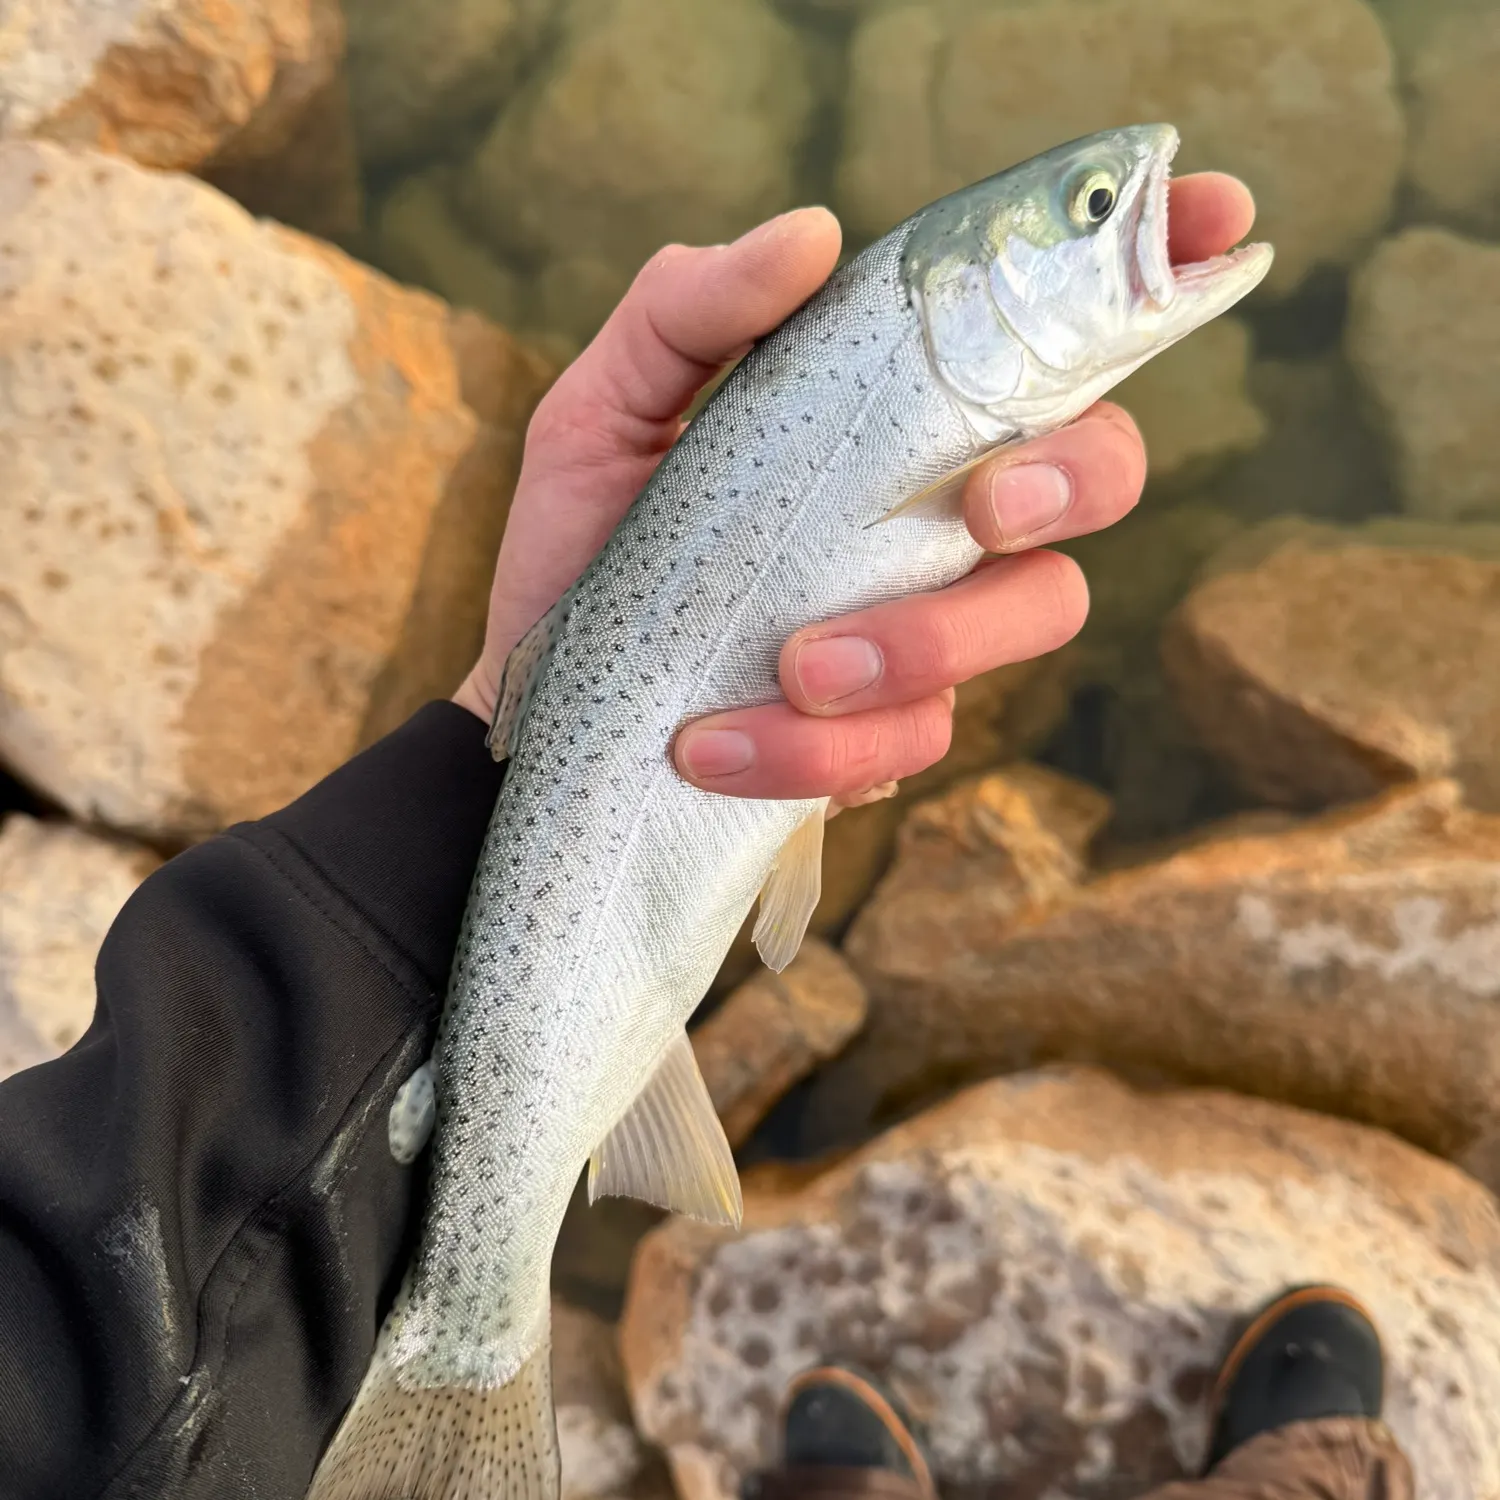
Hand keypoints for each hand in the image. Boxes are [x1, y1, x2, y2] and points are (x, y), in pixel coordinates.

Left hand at [454, 176, 1255, 804]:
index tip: (1215, 221)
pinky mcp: (894, 733)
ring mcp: (931, 629)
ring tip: (789, 667)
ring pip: (1036, 617)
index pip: (1040, 342)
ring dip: (922, 644)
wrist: (550, 713)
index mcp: (891, 419)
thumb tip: (815, 233)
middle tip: (980, 509)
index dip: (1147, 275)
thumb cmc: (588, 546)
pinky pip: (922, 740)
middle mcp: (938, 515)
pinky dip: (822, 749)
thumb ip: (689, 311)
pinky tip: (714, 744)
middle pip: (1098, 476)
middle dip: (1068, 482)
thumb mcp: (605, 409)